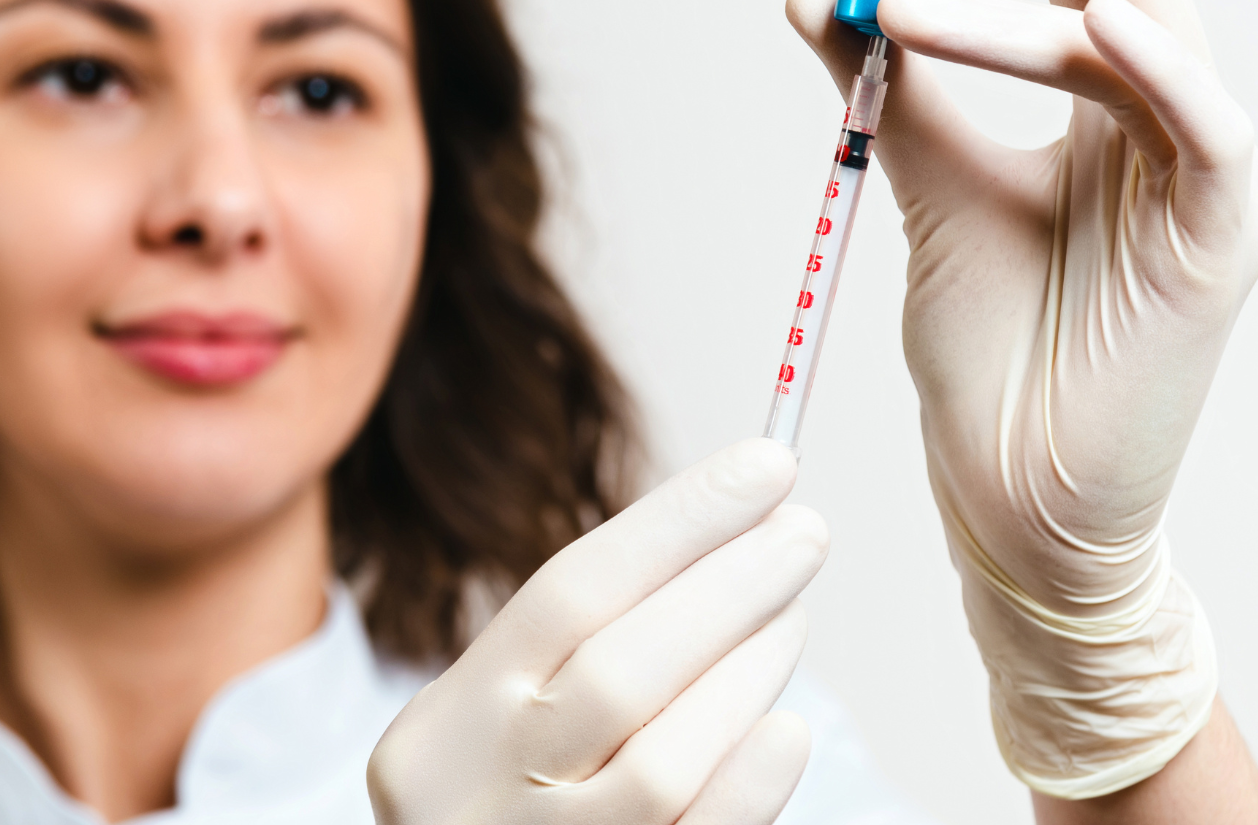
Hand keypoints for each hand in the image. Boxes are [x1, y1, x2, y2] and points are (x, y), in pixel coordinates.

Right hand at [368, 439, 823, 824]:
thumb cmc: (502, 803)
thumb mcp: (498, 721)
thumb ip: (582, 648)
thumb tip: (728, 537)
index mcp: (452, 720)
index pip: (570, 590)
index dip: (677, 522)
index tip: (765, 467)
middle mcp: (485, 789)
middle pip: (620, 668)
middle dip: (726, 587)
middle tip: (804, 531)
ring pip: (660, 759)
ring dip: (746, 674)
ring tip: (792, 616)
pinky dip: (748, 781)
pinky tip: (788, 729)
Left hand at [787, 0, 1257, 799]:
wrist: (1016, 497)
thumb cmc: (987, 352)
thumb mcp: (924, 189)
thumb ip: (886, 90)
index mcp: (1095, 106)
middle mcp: (1156, 122)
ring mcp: (1198, 176)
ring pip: (1136, 37)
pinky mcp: (1220, 240)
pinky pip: (1202, 131)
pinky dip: (1153, 69)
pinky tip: (1098, 13)